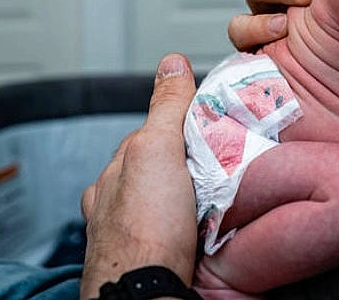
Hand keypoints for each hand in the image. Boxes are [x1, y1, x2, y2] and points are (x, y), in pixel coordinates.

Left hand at [79, 54, 198, 299]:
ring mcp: (133, 236)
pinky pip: (178, 235)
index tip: (215, 122)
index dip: (184, 124)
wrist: (144, 296)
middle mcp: (117, 205)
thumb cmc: (143, 230)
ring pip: (169, 204)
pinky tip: (207, 230)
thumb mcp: (157, 150)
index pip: (152, 133)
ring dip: (192, 199)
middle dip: (189, 164)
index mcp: (114, 174)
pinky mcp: (154, 262)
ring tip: (222, 199)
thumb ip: (165, 108)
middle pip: (163, 170)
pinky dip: (193, 228)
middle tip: (224, 164)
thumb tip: (171, 62)